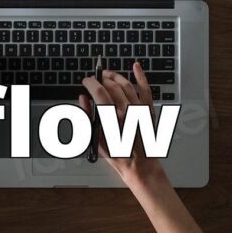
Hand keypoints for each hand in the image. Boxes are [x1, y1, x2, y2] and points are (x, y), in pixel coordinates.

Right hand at [79, 61, 168, 188]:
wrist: (140, 165)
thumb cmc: (118, 155)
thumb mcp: (96, 138)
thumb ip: (87, 116)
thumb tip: (83, 99)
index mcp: (112, 118)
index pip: (98, 91)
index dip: (90, 82)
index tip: (86, 81)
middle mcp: (127, 111)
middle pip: (111, 86)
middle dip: (101, 79)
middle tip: (95, 79)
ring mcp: (139, 109)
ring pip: (126, 84)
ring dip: (115, 76)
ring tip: (108, 74)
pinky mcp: (148, 110)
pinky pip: (146, 89)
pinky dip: (141, 76)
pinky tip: (136, 67)